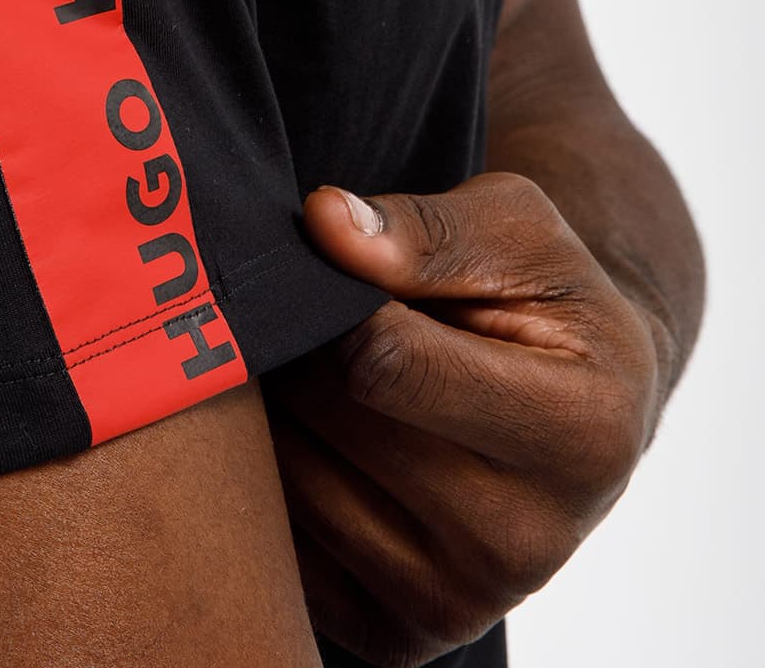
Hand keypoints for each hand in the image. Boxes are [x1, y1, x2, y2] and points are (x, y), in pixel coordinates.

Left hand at [262, 172, 672, 667]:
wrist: (578, 409)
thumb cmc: (542, 302)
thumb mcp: (516, 232)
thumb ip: (423, 228)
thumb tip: (323, 224)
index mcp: (578, 433)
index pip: (385, 362)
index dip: (335, 296)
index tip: (332, 263)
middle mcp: (529, 541)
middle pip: (331, 420)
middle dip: (300, 343)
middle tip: (311, 306)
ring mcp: (464, 601)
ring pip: (292, 482)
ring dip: (275, 407)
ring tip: (317, 366)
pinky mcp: (403, 635)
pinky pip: (283, 543)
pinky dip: (273, 480)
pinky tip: (317, 433)